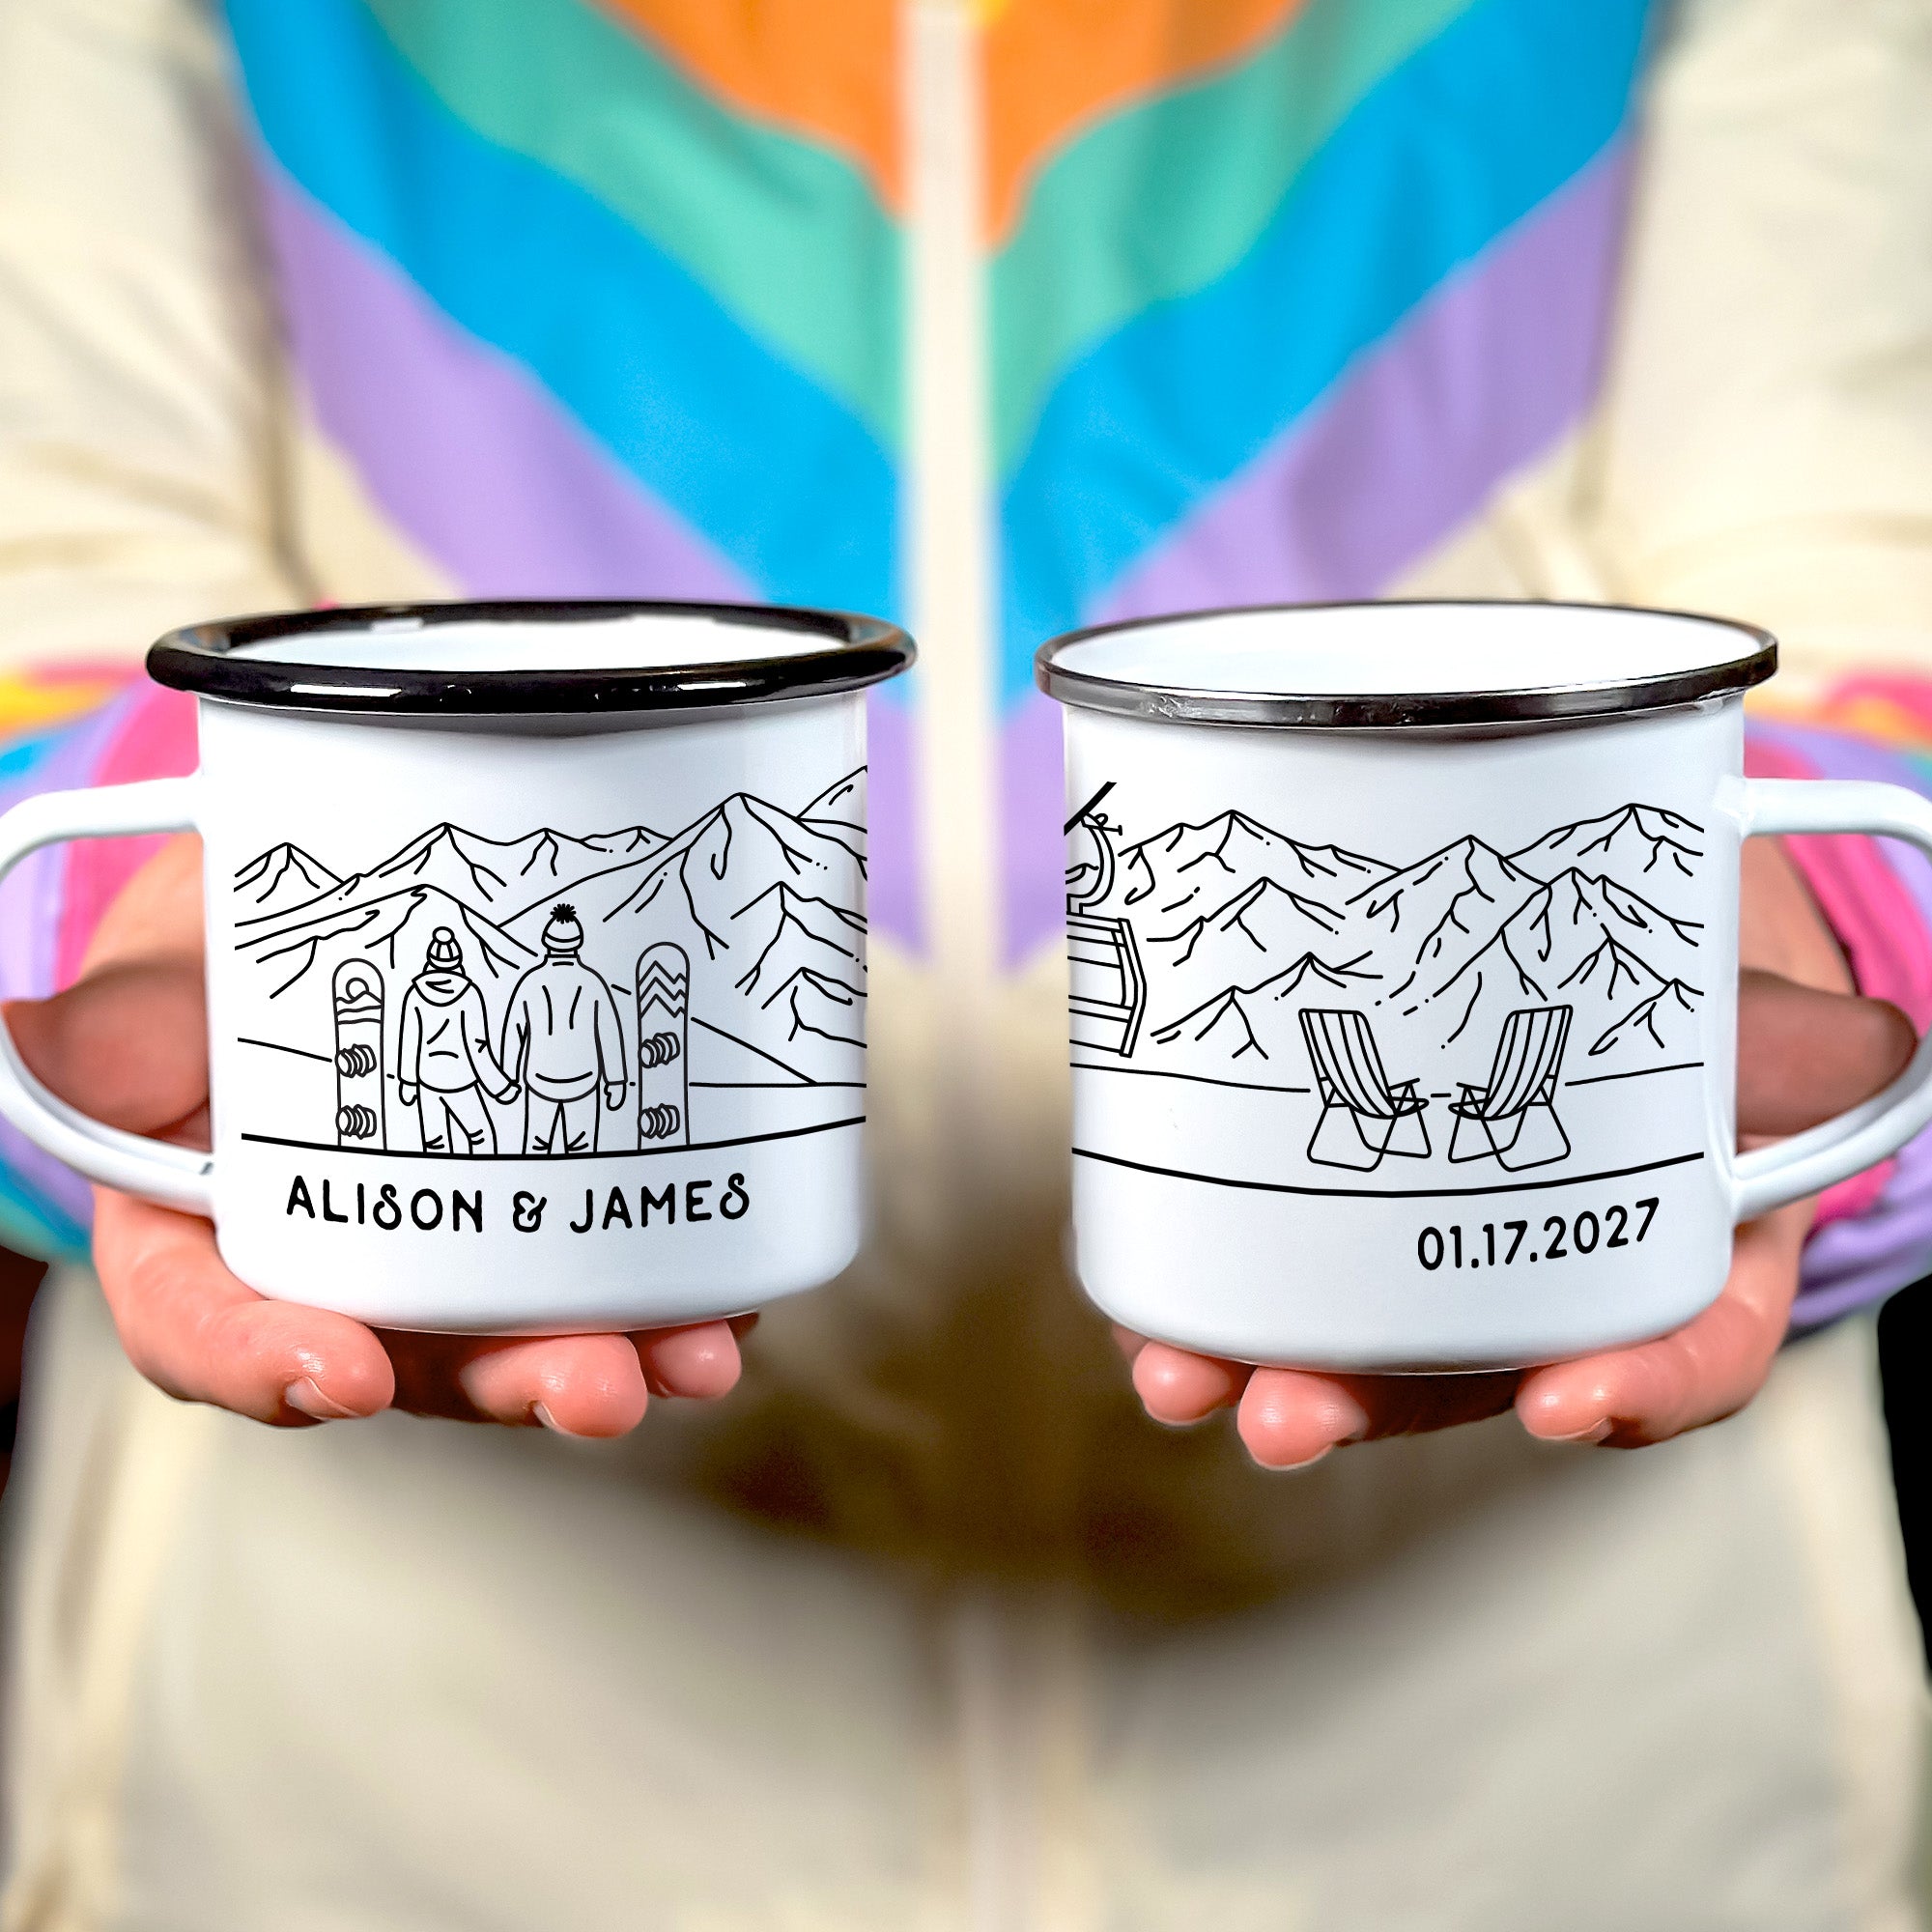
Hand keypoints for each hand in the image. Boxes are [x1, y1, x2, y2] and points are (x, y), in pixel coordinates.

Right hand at [3, 837, 746, 1432]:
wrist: (347, 893)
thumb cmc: (237, 935)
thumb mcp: (172, 953)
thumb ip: (133, 1013)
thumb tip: (43, 1039)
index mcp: (207, 1219)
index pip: (206, 1323)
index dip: (263, 1364)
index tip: (337, 1372)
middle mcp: (337, 1255)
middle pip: (406, 1356)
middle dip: (503, 1382)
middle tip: (589, 1385)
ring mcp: (450, 1239)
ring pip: (521, 1329)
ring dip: (616, 1355)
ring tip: (693, 1354)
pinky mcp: (547, 1204)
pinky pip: (609, 1264)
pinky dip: (674, 1281)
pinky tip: (731, 1282)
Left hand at [1118, 839, 1917, 1464]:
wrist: (1610, 917)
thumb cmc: (1686, 971)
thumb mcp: (1732, 992)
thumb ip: (1770, 1029)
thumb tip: (1862, 1040)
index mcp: (1680, 1236)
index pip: (1681, 1346)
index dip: (1633, 1390)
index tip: (1565, 1406)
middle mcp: (1551, 1260)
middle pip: (1473, 1367)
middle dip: (1370, 1403)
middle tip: (1287, 1416)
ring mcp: (1442, 1235)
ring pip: (1357, 1328)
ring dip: (1260, 1361)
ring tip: (1178, 1374)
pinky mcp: (1345, 1189)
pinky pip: (1280, 1251)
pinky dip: (1212, 1281)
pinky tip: (1149, 1298)